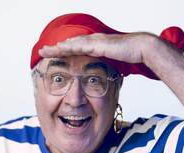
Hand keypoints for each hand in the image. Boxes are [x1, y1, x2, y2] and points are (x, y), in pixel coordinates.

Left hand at [38, 32, 153, 63]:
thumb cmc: (131, 58)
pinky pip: (80, 45)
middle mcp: (93, 42)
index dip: (63, 53)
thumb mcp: (114, 66)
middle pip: (70, 45)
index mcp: (96, 47)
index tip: (52, 57)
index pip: (75, 50)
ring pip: (71, 43)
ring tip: (45, 50)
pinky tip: (60, 49)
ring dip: (58, 47)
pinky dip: (69, 47)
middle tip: (42, 52)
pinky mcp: (99, 44)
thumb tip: (102, 79)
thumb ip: (106, 70)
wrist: (141, 49)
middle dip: (55, 48)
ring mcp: (95, 41)